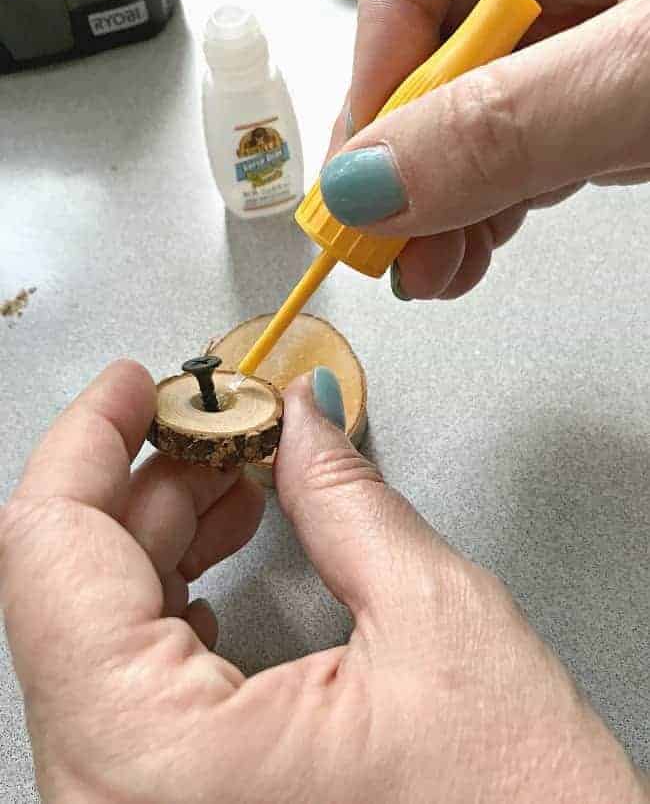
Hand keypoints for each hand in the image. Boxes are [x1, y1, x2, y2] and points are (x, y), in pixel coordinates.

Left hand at [1, 361, 645, 802]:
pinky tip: (212, 563)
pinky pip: (116, 684)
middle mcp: (109, 803)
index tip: (136, 383)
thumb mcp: (437, 624)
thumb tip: (300, 418)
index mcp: (154, 759)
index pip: (48, 548)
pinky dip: (158, 603)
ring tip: (233, 480)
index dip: (90, 438)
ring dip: (156, 536)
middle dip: (147, 481)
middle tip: (221, 424)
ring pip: (88, 630)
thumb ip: (343, 498)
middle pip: (66, 584)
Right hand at [321, 0, 649, 300]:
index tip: (365, 163)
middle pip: (432, 43)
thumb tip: (371, 184)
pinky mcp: (607, 87)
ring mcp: (593, 21)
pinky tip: (466, 250)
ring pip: (475, 107)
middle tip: (380, 234)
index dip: (374, 60)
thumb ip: (505, 124)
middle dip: (406, 156)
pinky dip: (492, 203)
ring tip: (427, 267)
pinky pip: (524, 140)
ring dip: (442, 199)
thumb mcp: (642, 77)